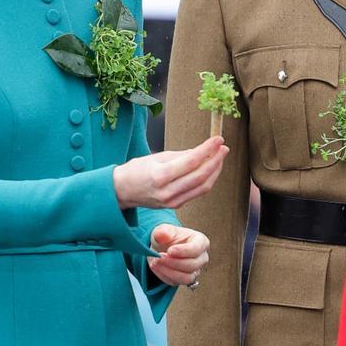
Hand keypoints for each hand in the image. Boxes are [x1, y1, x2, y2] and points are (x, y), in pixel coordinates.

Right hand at [112, 135, 226, 210]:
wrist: (122, 191)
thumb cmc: (136, 170)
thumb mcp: (156, 157)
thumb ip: (180, 155)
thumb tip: (201, 151)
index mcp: (160, 175)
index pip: (191, 161)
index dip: (207, 150)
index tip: (218, 140)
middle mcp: (167, 191)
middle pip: (200, 176)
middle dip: (216, 161)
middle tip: (223, 148)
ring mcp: (172, 201)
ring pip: (202, 187)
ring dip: (215, 171)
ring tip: (220, 157)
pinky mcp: (176, 205)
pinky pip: (197, 192)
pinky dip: (207, 180)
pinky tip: (210, 169)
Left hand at [149, 224, 209, 287]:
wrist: (161, 247)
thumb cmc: (167, 237)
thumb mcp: (164, 229)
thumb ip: (164, 231)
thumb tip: (162, 235)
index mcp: (201, 242)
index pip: (197, 249)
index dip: (183, 251)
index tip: (170, 250)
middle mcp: (201, 258)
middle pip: (192, 265)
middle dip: (173, 262)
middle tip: (159, 257)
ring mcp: (194, 270)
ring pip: (186, 278)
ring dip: (169, 272)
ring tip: (155, 262)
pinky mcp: (184, 279)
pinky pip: (175, 282)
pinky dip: (163, 275)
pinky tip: (156, 267)